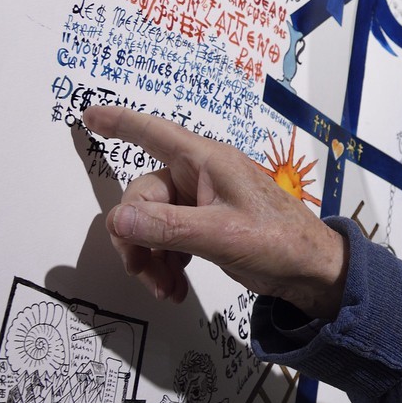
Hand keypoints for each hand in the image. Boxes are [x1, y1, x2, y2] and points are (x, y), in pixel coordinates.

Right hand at [83, 106, 348, 319]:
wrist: (311, 270)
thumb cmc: (278, 241)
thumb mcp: (219, 234)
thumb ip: (166, 227)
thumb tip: (117, 219)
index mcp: (207, 162)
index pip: (155, 134)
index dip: (121, 122)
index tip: (90, 113)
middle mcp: (200, 176)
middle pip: (142, 197)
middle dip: (136, 238)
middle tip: (142, 273)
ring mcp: (202, 201)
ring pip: (151, 223)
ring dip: (150, 258)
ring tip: (164, 289)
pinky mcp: (205, 226)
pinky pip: (168, 238)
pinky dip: (165, 263)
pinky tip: (174, 288)